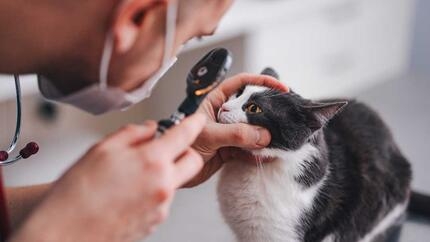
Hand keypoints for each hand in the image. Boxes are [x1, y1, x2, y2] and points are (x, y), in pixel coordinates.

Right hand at [11, 115, 205, 241]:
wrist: (65, 232)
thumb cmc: (78, 193)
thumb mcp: (102, 149)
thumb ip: (132, 134)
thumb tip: (150, 129)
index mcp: (152, 161)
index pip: (185, 135)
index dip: (194, 123)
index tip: (198, 119)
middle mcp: (163, 185)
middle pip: (193, 162)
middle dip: (185, 151)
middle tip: (166, 148)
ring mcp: (161, 207)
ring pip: (176, 181)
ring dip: (164, 173)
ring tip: (130, 176)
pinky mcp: (155, 222)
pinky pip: (162, 200)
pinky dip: (153, 192)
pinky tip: (128, 193)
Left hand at [185, 73, 288, 186]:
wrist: (171, 170)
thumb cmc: (181, 144)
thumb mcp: (210, 134)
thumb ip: (236, 133)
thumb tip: (263, 135)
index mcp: (217, 101)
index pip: (242, 83)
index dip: (261, 82)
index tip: (280, 88)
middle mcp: (224, 115)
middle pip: (252, 108)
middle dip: (268, 113)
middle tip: (282, 119)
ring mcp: (228, 133)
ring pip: (253, 131)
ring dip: (265, 137)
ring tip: (277, 141)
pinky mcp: (230, 151)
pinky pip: (249, 150)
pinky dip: (259, 154)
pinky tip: (267, 156)